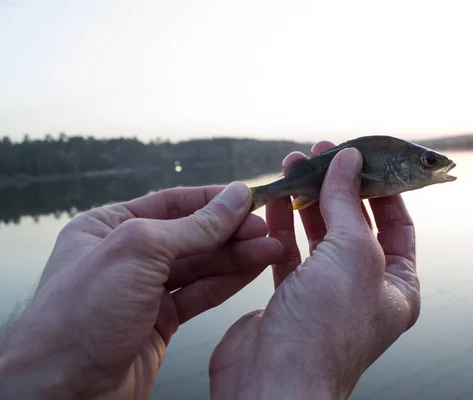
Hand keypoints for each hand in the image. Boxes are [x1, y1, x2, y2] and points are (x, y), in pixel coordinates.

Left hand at [0, 183, 281, 398]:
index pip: (171, 202)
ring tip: (273, 249)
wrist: (62, 393)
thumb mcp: (139, 253)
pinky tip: (253, 271)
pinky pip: (200, 294)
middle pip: (191, 235)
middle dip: (231, 231)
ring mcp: (143, 291)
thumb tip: (235, 197)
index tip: (250, 198)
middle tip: (268, 228)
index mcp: (107, 227)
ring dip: (237, 257)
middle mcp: (125, 257)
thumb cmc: (79, 318)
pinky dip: (228, 283)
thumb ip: (194, 226)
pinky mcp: (159, 323)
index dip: (214, 200)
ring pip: (200, 266)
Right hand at [209, 143, 420, 398]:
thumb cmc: (325, 332)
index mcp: (395, 286)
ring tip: (294, 166)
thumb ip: (347, 203)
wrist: (273, 380)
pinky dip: (281, 226)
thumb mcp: (351, 253)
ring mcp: (324, 294)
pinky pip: (288, 253)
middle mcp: (362, 290)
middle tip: (322, 153)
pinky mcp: (289, 298)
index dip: (380, 187)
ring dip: (306, 200)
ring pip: (317, 236)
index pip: (396, 225)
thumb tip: (348, 161)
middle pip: (353, 225)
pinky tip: (276, 201)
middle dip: (337, 187)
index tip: (364, 157)